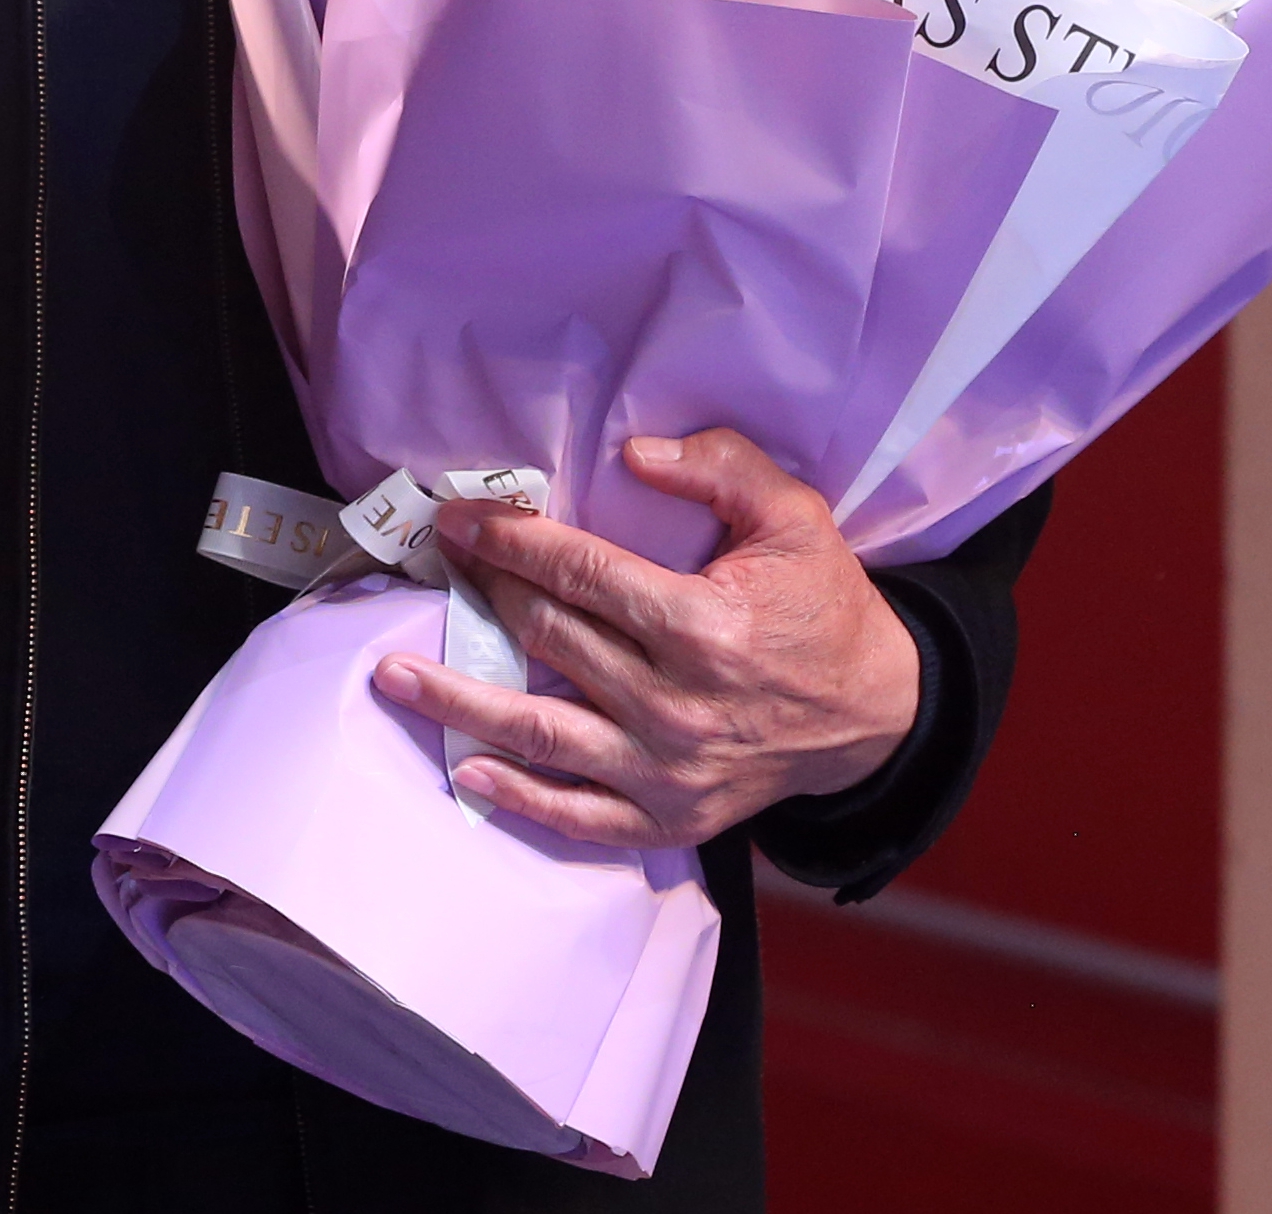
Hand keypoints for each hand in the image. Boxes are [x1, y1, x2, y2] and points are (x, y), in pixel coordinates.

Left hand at [371, 430, 921, 848]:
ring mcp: (669, 770)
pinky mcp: (671, 818)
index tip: (461, 519)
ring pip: (544, 730)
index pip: (583, 574)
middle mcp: (678, 704)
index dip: (514, 541)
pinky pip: (581, 816)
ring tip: (391, 677)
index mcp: (705, 625)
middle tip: (431, 563)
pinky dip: (520, 798)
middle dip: (484, 594)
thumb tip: (636, 453)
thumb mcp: (795, 518)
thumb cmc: (826, 607)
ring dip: (460, 702)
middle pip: (552, 638)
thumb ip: (721, 470)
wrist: (879, 716)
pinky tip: (468, 770)